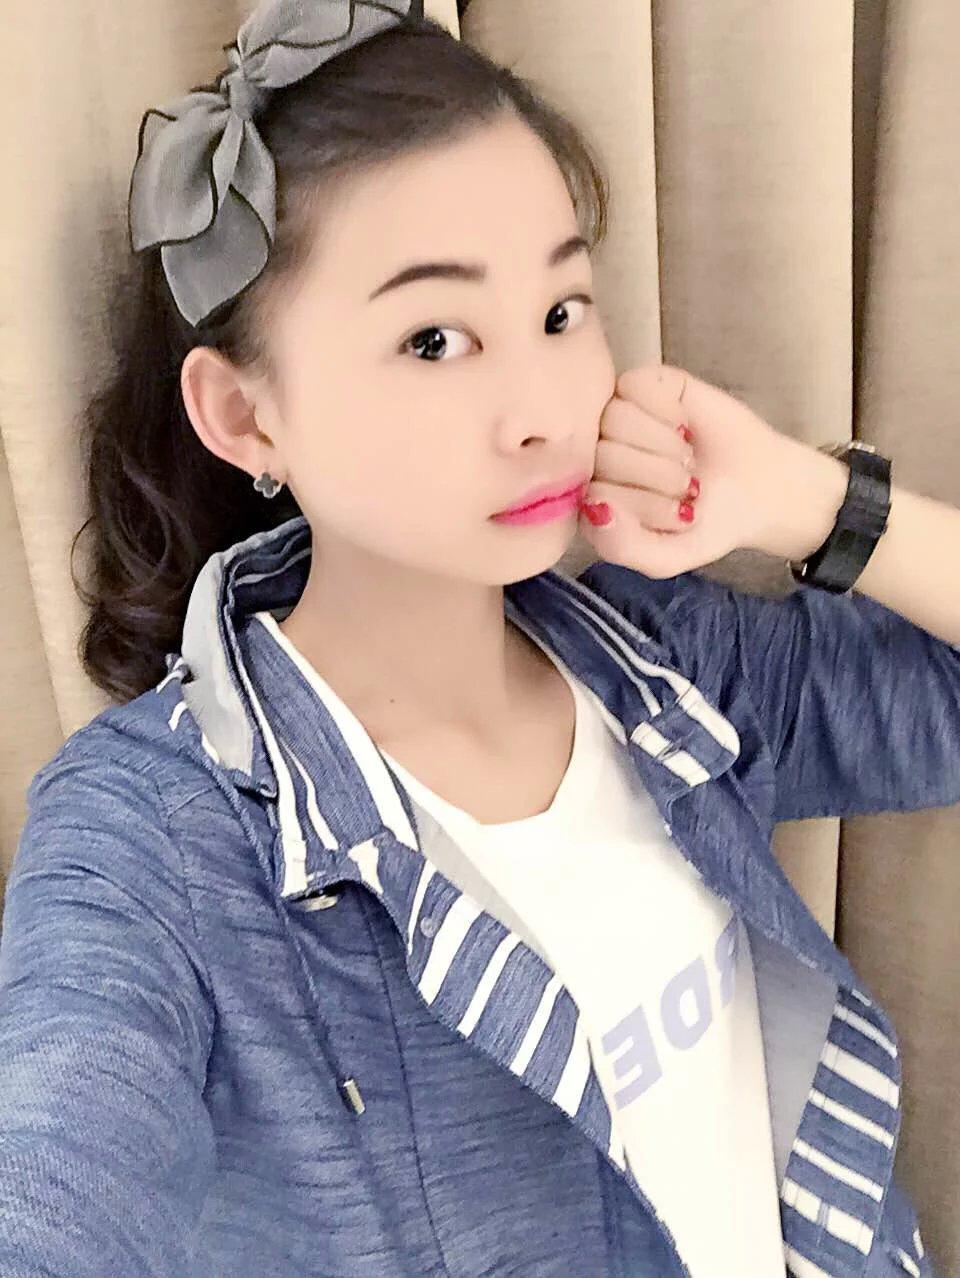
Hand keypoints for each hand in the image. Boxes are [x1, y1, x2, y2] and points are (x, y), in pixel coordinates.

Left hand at [577, 362, 825, 575]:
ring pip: (615, 418)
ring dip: (664, 445)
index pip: (591, 493)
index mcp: (592, 497)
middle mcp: (596, 454)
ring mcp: (616, 417)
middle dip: (657, 477)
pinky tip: (684, 426)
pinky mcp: (643, 385)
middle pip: (603, 454)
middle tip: (689, 485)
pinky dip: (666, 410)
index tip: (679, 515)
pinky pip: (634, 386)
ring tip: (687, 458)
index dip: (641, 505)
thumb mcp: (663, 557)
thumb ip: (621, 547)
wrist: (758, 490)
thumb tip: (595, 508)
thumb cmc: (704, 524)